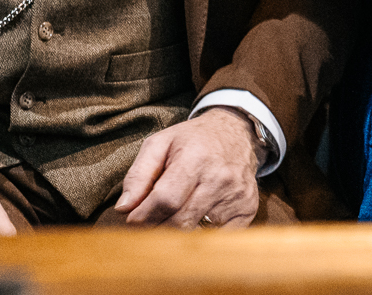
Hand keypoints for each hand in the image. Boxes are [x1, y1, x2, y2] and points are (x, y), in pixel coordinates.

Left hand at [114, 107, 260, 227]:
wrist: (236, 133)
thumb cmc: (192, 140)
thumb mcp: (159, 144)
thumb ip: (138, 175)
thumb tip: (123, 209)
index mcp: (195, 157)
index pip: (166, 199)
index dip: (144, 216)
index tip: (133, 221)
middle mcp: (220, 178)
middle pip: (181, 222)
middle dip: (157, 229)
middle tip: (146, 226)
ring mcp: (236, 196)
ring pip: (198, 234)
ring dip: (177, 236)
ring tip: (168, 223)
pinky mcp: (248, 210)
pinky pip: (218, 239)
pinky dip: (201, 237)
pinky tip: (195, 222)